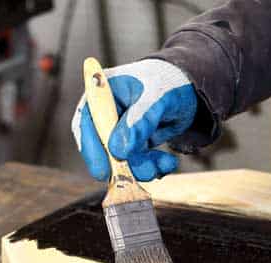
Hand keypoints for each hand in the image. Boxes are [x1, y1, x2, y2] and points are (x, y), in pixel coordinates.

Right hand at [71, 59, 197, 181]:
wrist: (185, 90)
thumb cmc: (166, 83)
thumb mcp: (157, 97)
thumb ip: (139, 120)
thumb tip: (118, 151)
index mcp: (101, 94)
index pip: (85, 124)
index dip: (92, 150)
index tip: (104, 171)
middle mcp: (103, 116)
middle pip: (101, 149)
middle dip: (125, 164)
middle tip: (149, 170)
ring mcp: (115, 133)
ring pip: (121, 162)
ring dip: (143, 168)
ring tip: (166, 162)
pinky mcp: (130, 147)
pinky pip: (136, 166)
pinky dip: (152, 168)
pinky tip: (167, 162)